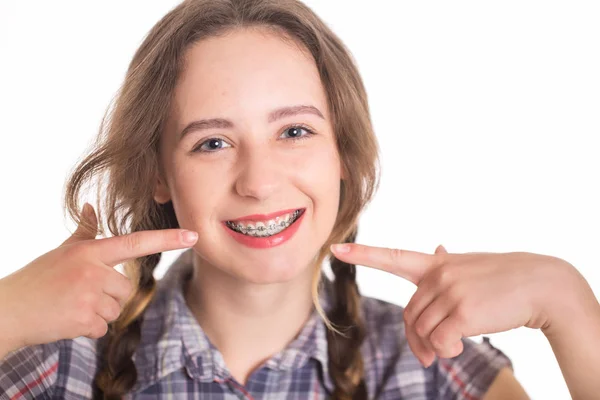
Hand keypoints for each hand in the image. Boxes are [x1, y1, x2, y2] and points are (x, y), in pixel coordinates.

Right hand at [0, 203, 197, 350]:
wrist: (8, 310)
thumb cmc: (38, 279)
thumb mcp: (62, 251)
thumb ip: (85, 231)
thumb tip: (90, 205)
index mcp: (90, 251)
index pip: (136, 242)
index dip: (167, 239)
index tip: (193, 235)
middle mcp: (93, 270)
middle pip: (127, 287)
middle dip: (109, 295)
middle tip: (80, 294)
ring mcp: (89, 295)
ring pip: (117, 309)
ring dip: (100, 312)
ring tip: (72, 305)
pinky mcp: (84, 319)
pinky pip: (104, 327)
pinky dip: (89, 328)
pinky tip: (69, 319)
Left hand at [330, 242, 574, 366]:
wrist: (539, 283)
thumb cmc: (502, 278)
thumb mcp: (470, 266)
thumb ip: (448, 264)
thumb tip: (437, 245)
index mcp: (435, 264)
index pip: (393, 257)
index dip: (363, 255)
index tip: (335, 250)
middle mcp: (438, 274)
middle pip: (410, 315)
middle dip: (417, 340)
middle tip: (429, 357)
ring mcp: (449, 290)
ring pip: (422, 330)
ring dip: (433, 349)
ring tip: (450, 350)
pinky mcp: (462, 310)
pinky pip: (439, 341)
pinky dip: (446, 352)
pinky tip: (460, 348)